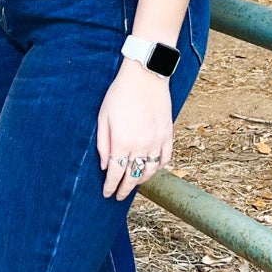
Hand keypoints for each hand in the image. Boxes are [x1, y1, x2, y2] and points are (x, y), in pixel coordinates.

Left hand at [96, 61, 174, 199]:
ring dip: (141, 180)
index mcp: (122, 142)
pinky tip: (151, 170)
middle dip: (125, 189)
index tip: (107, 194)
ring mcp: (156, 141)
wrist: (145, 75)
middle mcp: (140, 145)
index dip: (111, 186)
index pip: (116, 173)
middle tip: (119, 196)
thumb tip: (105, 166)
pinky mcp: (168, 134)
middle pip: (133, 176)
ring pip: (151, 171)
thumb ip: (103, 144)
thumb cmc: (119, 94)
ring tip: (134, 184)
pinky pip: (165, 158)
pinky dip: (158, 167)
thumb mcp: (103, 118)